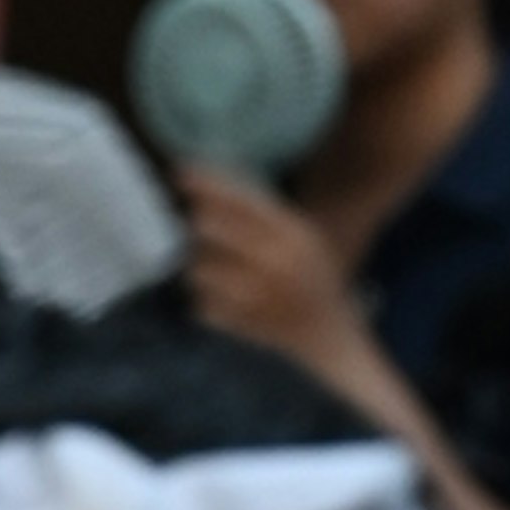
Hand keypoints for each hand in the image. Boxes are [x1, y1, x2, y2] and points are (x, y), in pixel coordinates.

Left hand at [173, 163, 370, 388]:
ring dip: (200, 268)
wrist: (330, 339)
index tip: (180, 170)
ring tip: (223, 274)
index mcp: (295, 235)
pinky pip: (200, 304)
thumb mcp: (300, 237)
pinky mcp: (240, 326)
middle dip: (198, 225)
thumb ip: (262, 212)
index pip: (241, 200)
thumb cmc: (312, 280)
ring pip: (198, 268)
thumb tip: (213, 178)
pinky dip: (207, 302)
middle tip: (199, 227)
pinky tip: (228, 302)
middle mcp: (276, 262)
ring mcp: (257, 296)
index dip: (207, 183)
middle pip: (209, 227)